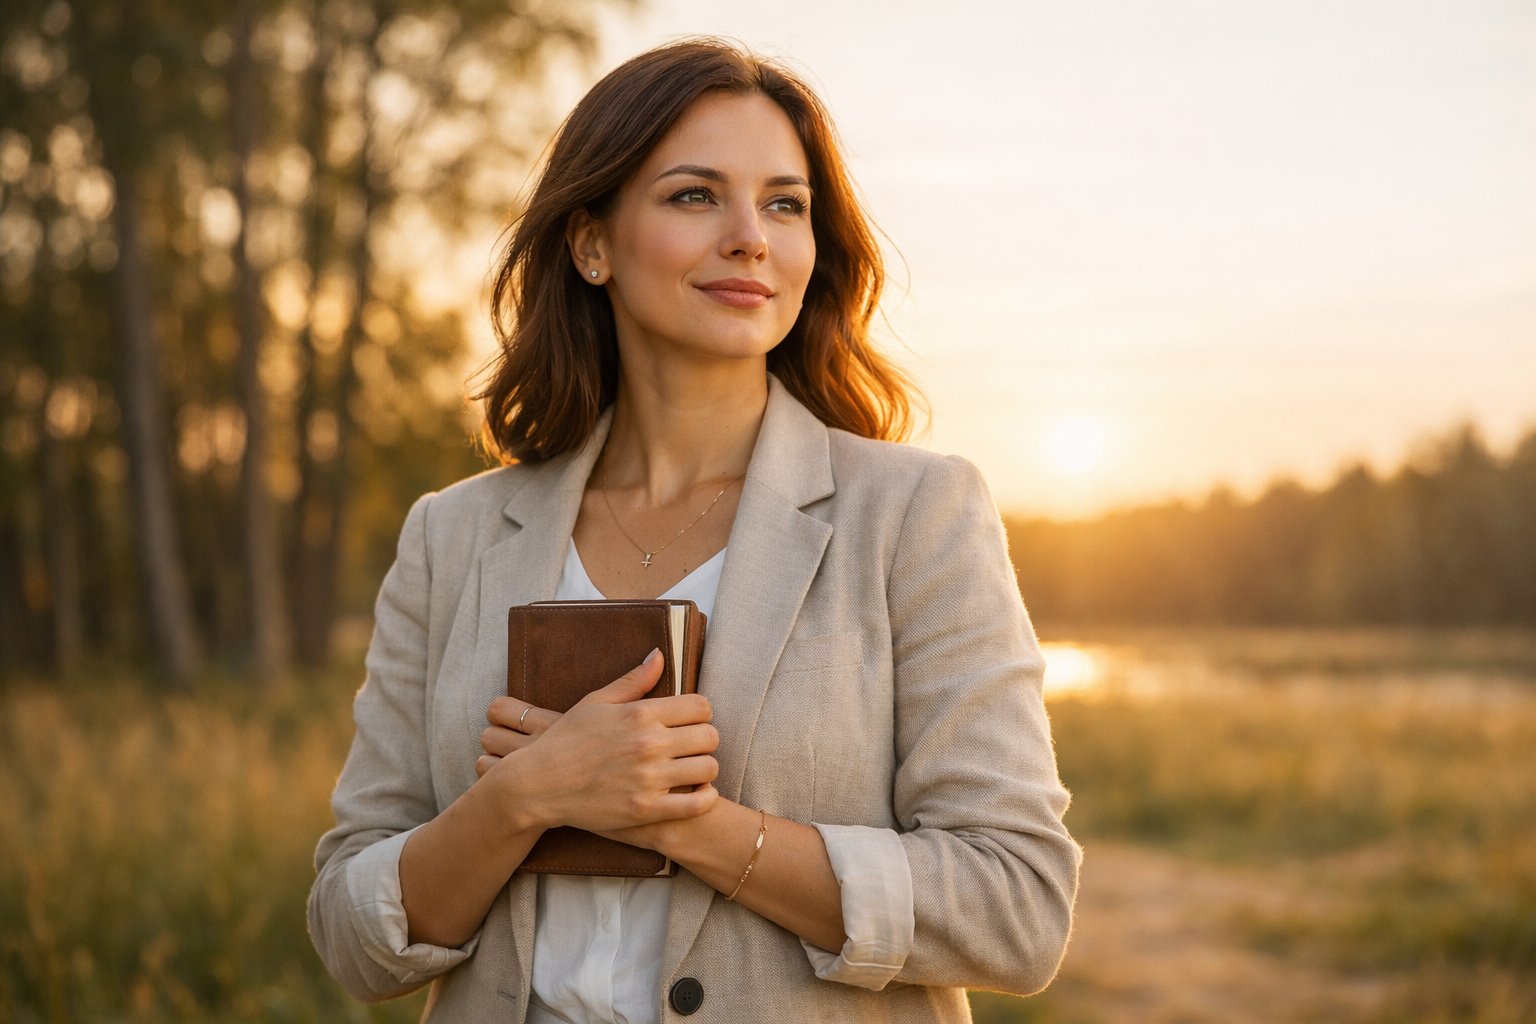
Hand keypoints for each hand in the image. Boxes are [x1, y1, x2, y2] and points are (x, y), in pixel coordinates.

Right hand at [478, 649, 719, 832]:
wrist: (538, 785)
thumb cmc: (566, 740)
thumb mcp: (596, 702)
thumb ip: (634, 680)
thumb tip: (660, 655)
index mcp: (640, 714)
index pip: (701, 706)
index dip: (700, 713)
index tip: (690, 721)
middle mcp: (649, 744)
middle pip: (710, 736)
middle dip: (704, 739)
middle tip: (692, 746)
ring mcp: (649, 778)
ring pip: (708, 769)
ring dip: (705, 768)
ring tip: (691, 768)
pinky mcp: (646, 809)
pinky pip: (696, 804)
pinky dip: (705, 798)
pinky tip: (697, 793)